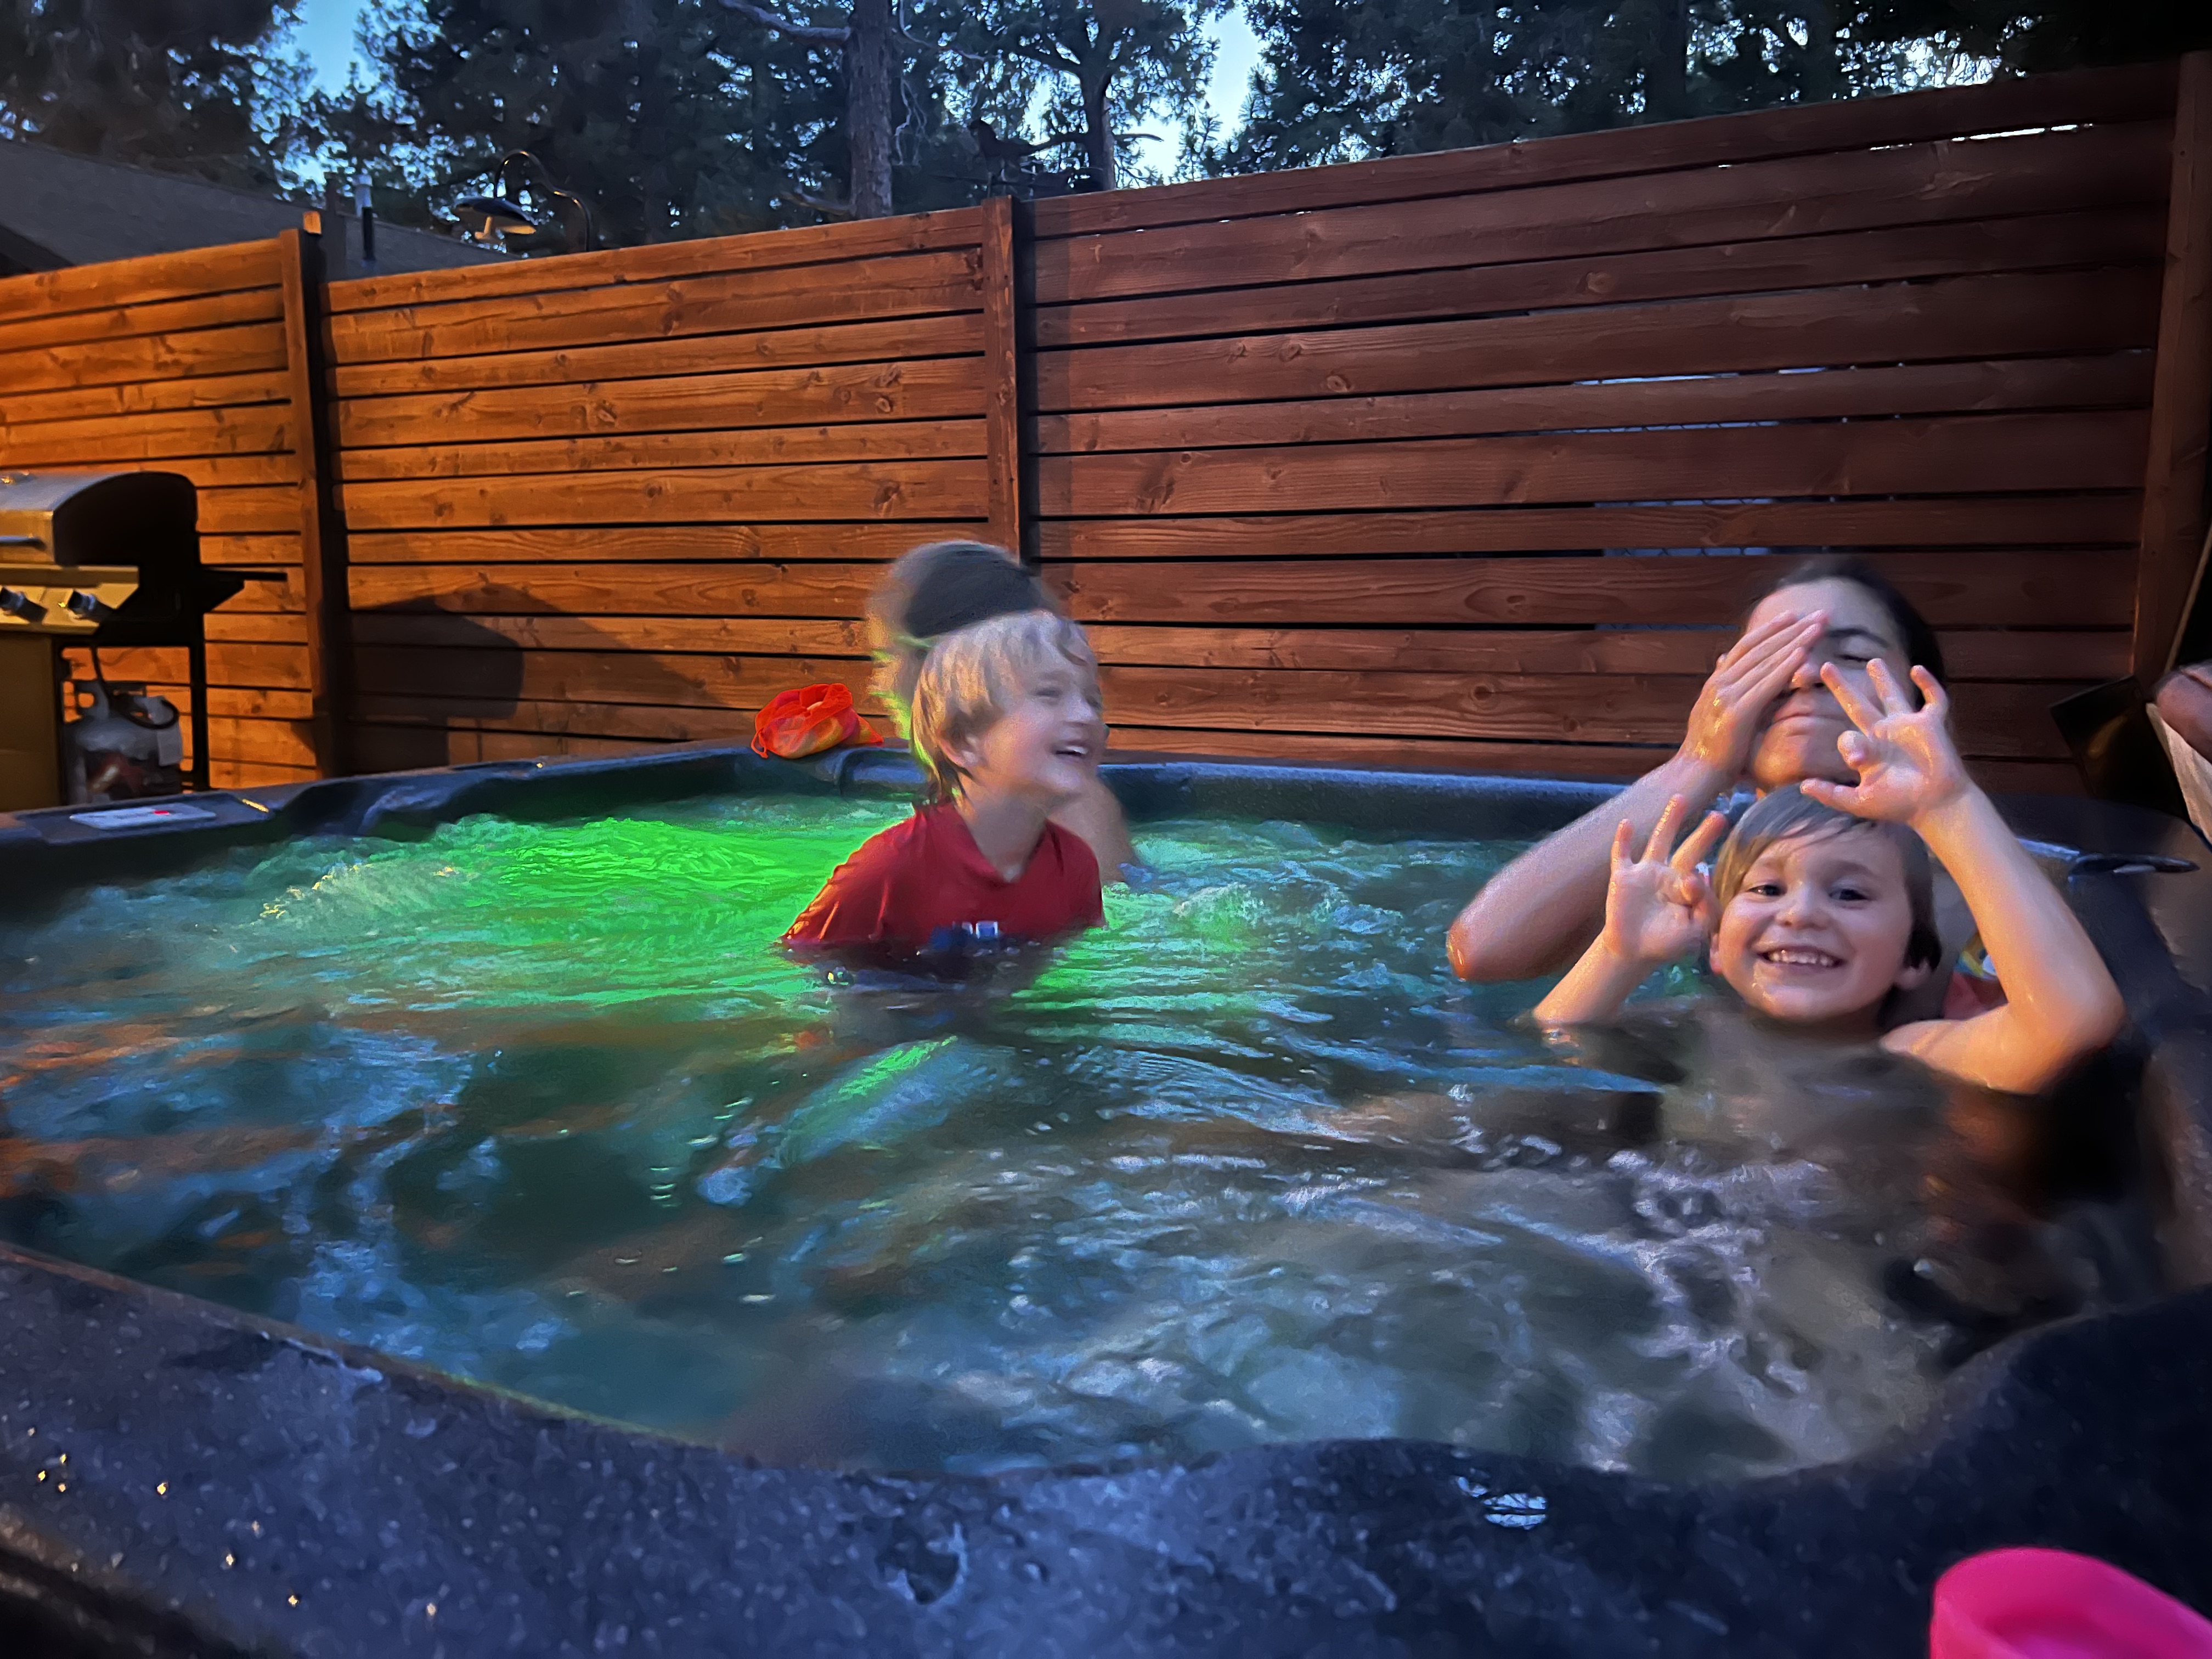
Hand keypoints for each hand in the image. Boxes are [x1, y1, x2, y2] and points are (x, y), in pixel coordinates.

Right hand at [1599, 794, 1727, 967]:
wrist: (1633, 952)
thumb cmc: (1666, 943)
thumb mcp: (1694, 931)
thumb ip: (1705, 908)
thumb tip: (1701, 876)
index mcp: (1687, 888)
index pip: (1700, 874)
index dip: (1700, 881)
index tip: (1694, 887)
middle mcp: (1668, 875)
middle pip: (1689, 848)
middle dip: (1704, 833)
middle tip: (1719, 816)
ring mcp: (1645, 873)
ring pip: (1659, 840)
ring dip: (1670, 820)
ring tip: (1680, 799)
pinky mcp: (1623, 878)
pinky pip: (1621, 854)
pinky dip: (1623, 839)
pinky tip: (1627, 823)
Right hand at [1678, 608, 1827, 781]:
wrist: (1692, 775)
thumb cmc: (1709, 751)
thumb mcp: (1713, 712)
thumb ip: (1723, 687)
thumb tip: (1722, 660)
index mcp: (1715, 683)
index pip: (1746, 647)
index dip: (1771, 630)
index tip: (1795, 617)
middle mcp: (1719, 684)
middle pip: (1760, 648)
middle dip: (1792, 629)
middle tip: (1821, 615)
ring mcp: (1726, 697)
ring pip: (1766, 661)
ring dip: (1796, 641)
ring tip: (1820, 626)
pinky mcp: (1737, 713)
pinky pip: (1766, 685)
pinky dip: (1786, 666)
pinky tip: (1804, 652)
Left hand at [1800, 660, 1968, 825]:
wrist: (1936, 806)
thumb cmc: (1899, 805)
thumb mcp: (1859, 802)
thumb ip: (1831, 795)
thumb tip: (1802, 786)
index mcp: (1867, 750)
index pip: (1846, 736)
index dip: (1848, 743)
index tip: (1857, 760)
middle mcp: (1885, 734)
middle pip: (1858, 704)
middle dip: (1842, 687)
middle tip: (1825, 666)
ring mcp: (1908, 727)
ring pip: (1893, 695)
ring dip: (1883, 678)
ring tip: (1872, 661)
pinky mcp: (1932, 724)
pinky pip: (1934, 700)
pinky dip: (1929, 684)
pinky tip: (1918, 669)